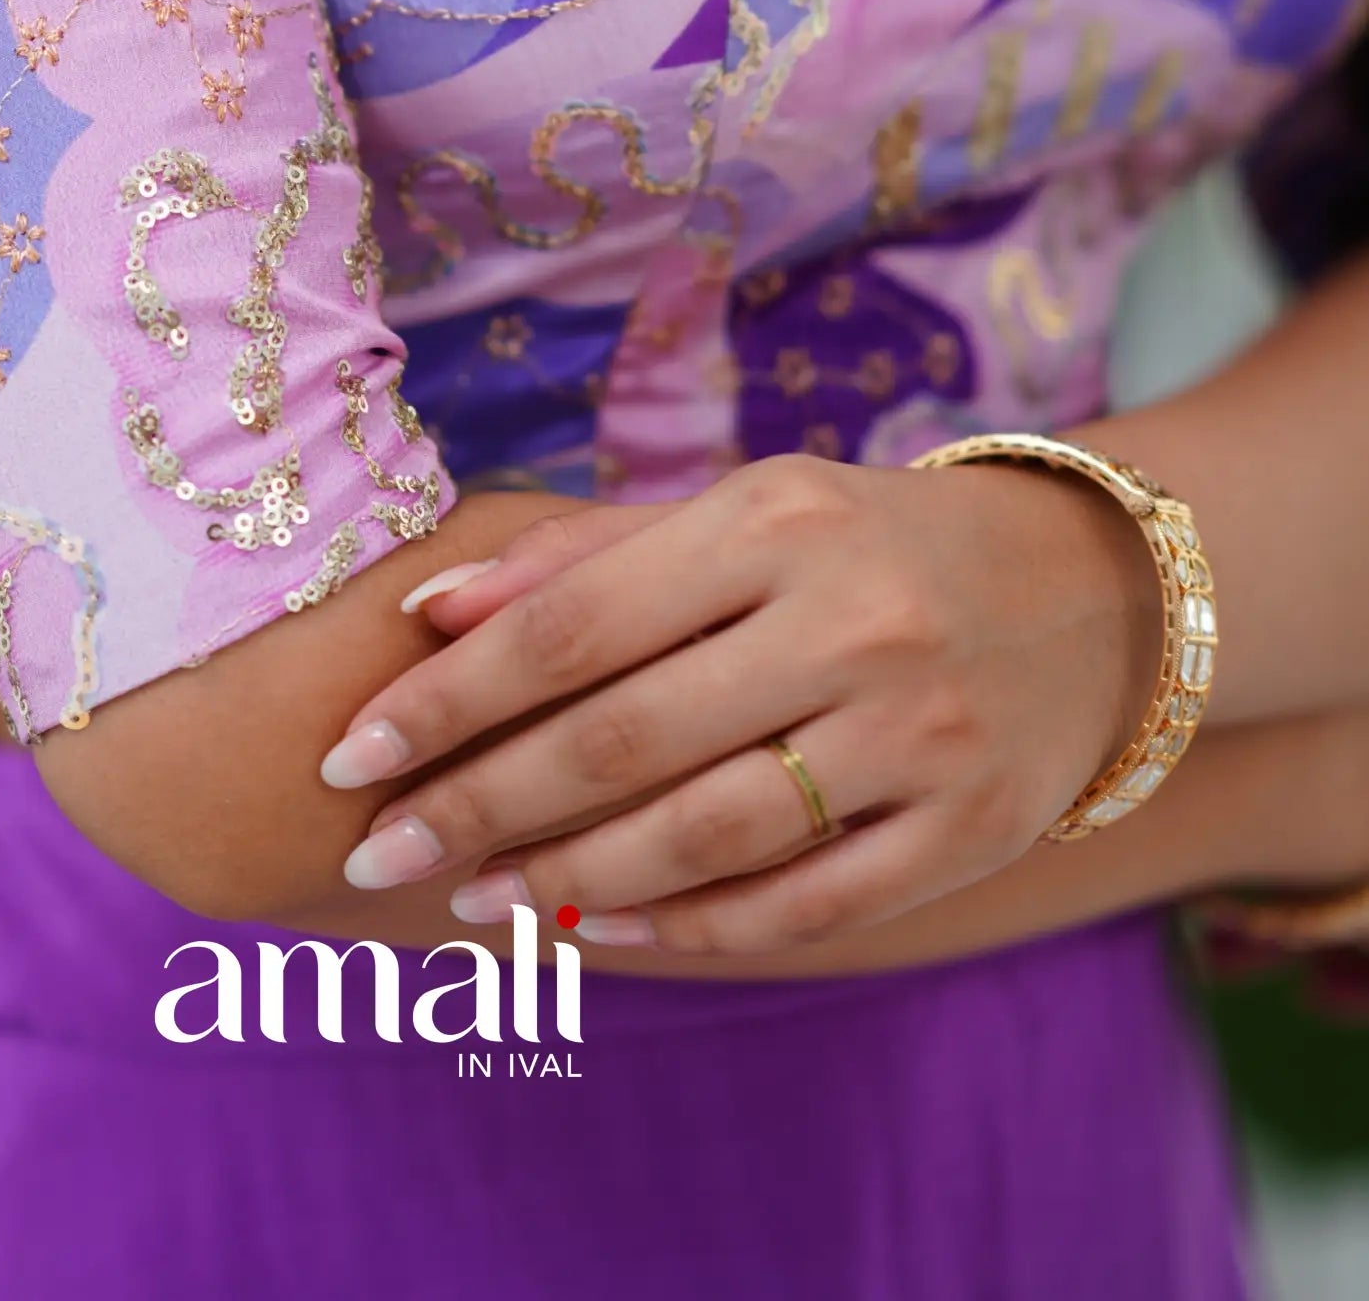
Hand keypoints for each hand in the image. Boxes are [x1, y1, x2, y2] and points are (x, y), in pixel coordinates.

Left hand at [316, 451, 1164, 954]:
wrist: (1092, 586)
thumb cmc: (863, 540)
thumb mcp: (740, 509)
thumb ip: (585, 558)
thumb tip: (425, 611)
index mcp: (776, 520)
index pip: (577, 621)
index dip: (451, 698)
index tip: (350, 756)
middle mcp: (850, 621)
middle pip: (623, 739)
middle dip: (478, 806)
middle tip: (377, 855)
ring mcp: (918, 733)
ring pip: (704, 835)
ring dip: (565, 881)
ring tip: (469, 899)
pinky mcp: (970, 829)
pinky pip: (803, 903)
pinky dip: (688, 929)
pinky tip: (600, 933)